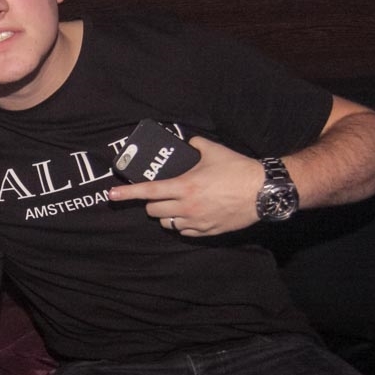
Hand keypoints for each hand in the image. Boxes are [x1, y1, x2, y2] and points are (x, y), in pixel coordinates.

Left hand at [108, 137, 261, 235]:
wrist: (262, 191)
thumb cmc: (238, 169)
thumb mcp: (213, 150)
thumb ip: (195, 144)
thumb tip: (188, 142)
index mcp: (184, 186)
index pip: (148, 192)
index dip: (127, 194)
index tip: (112, 195)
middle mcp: (186, 207)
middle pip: (153, 211)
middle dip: (152, 203)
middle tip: (161, 194)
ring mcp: (197, 222)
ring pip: (168, 224)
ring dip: (167, 214)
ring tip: (177, 204)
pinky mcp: (208, 231)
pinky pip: (185, 231)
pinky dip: (182, 224)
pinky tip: (191, 214)